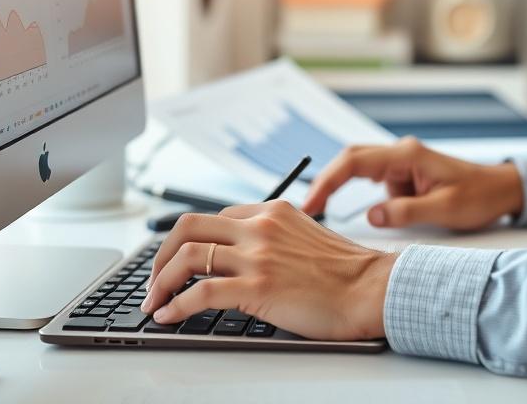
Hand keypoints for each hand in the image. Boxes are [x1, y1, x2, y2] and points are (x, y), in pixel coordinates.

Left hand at [140, 200, 397, 339]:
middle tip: (155, 279)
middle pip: (188, 227)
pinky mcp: (258, 286)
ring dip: (161, 282)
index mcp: (271, 211)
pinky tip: (170, 316)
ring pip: (188, 257)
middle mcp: (260, 226)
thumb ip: (272, 236)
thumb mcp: (304, 235)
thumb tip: (240, 256)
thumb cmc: (345, 272)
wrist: (370, 289)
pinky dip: (177, 305)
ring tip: (155, 302)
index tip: (173, 261)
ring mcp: (258, 255)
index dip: (185, 241)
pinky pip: (201, 292)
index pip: (212, 217)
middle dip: (161, 256)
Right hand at [302, 136, 524, 230]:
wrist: (502, 190)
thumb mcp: (445, 210)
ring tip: (325, 215)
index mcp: (407, 156)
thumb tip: (372, 216)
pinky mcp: (404, 176)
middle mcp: (401, 154)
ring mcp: (401, 164)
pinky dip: (363, 199)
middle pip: (350, 160)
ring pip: (360, 172)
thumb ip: (406, 212)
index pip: (355, 162)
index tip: (311, 203)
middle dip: (326, 182)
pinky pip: (375, 184)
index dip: (328, 181)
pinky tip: (363, 216)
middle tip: (306, 208)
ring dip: (343, 191)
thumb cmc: (480, 196)